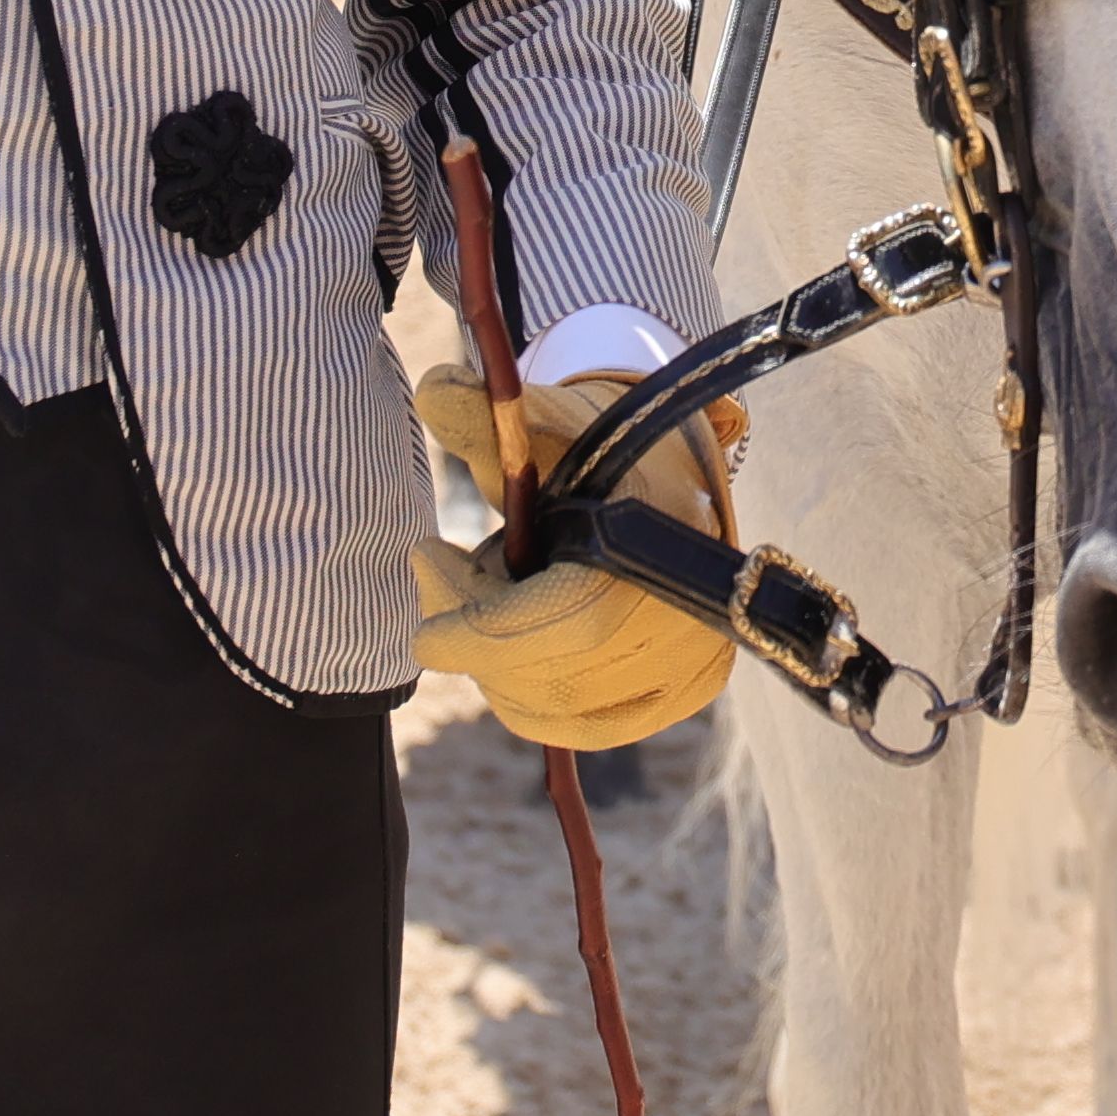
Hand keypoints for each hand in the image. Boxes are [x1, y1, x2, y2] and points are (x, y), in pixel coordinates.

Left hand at [407, 366, 744, 751]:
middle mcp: (693, 620)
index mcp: (663, 546)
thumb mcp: (541, 427)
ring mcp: (691, 666)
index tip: (423, 601)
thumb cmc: (596, 447)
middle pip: (548, 674)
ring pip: (551, 707)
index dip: (482, 628)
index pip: (566, 621)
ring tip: (492, 589)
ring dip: (496, 660)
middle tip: (439, 568)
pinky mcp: (681, 693)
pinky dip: (526, 690)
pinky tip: (513, 635)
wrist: (670, 471)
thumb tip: (435, 392)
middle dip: (473, 633)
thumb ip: (487, 416)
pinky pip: (576, 723)